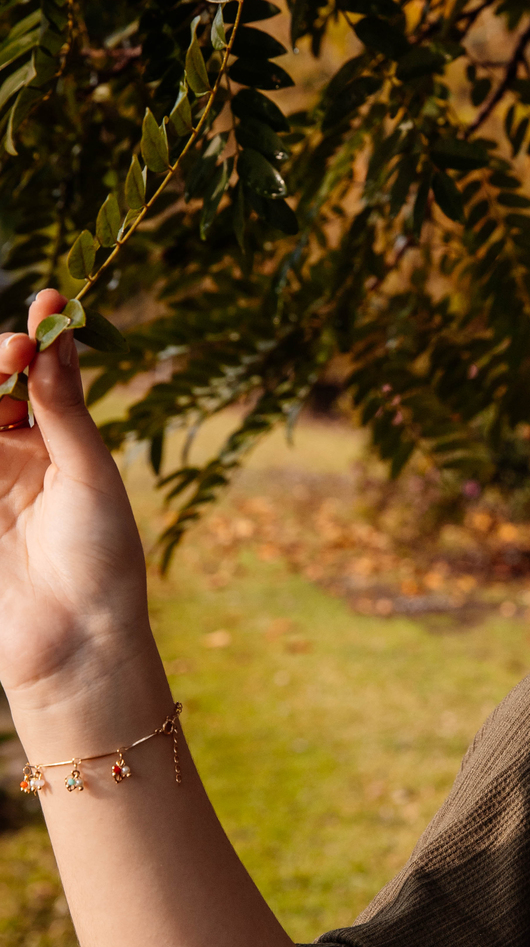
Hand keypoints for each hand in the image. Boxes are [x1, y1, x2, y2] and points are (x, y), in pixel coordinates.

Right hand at [0, 289, 151, 708]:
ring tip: (1, 365)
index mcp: (58, 444)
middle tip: (13, 350)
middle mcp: (14, 456)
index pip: (36, 376)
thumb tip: (56, 337)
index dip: (36, 339)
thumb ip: (64, 409)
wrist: (77, 642)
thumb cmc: (102, 559)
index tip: (48, 304)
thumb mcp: (90, 474)